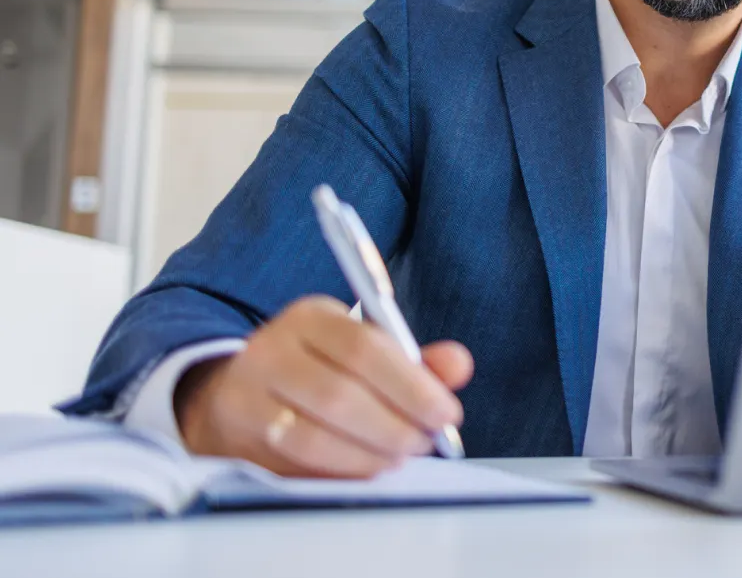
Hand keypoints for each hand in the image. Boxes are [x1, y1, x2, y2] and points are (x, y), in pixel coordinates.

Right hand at [175, 295, 471, 478]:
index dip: (411, 385)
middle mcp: (271, 350)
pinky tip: (370, 467)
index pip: (364, 347)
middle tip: (426, 440)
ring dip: (369, 453)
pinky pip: (295, 461)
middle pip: (339, 395)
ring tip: (401, 456)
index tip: (446, 412)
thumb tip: (459, 365)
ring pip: (313, 435)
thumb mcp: (363, 348)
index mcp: (311, 317)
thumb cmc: (319, 367)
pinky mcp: (239, 437)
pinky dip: (342, 469)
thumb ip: (414, 360)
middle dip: (395, 425)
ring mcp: (247, 395)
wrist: (238, 391)